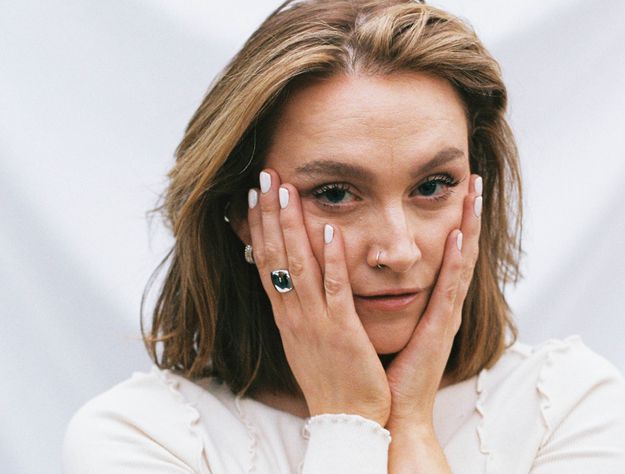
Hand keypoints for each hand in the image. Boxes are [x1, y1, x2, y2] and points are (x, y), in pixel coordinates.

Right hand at [247, 169, 390, 425]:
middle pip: (274, 256)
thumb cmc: (331, 380)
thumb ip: (299, 309)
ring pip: (297, 265)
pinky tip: (330, 230)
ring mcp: (314, 321)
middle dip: (268, 214)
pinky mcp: (341, 331)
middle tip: (264, 177)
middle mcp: (292, 314)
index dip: (258, 227)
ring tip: (286, 189)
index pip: (265, 262)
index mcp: (285, 315)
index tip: (254, 195)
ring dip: (290, 225)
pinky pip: (334, 289)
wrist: (346, 421)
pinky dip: (330, 259)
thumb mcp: (305, 340)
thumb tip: (291, 283)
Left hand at [385, 174, 482, 429]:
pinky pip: (447, 291)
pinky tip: (457, 235)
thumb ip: (371, 297)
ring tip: (474, 192)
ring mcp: (443, 318)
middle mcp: (440, 306)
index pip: (442, 253)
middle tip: (472, 177)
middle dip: (466, 213)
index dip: (450, 220)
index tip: (453, 188)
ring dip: (469, 226)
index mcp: (426, 304)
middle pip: (458, 250)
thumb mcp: (373, 324)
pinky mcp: (438, 332)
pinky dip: (454, 262)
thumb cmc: (378, 373)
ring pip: (461, 262)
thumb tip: (351, 270)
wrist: (385, 416)